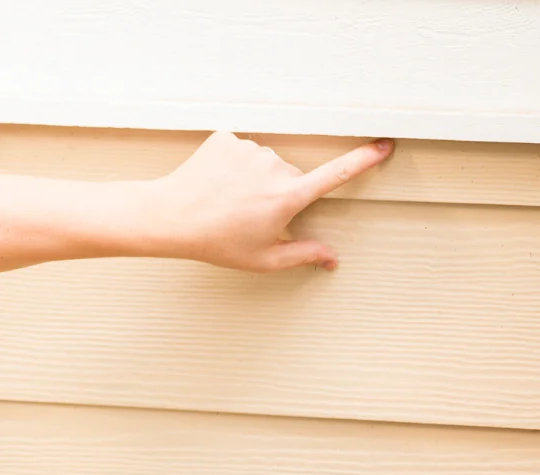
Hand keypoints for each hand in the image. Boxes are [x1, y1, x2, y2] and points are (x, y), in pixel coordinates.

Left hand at [151, 131, 393, 272]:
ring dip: (251, 177)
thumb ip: (302, 255)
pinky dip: (229, 163)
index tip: (384, 146)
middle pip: (289, 175)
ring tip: (226, 198)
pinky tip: (214, 182)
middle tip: (246, 213)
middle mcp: (274, 168)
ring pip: (263, 161)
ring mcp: (249, 149)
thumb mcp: (262, 258)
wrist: (168, 217)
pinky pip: (238, 149)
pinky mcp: (226, 138)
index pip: (337, 175)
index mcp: (288, 197)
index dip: (364, 160)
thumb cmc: (215, 242)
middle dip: (276, 191)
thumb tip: (333, 258)